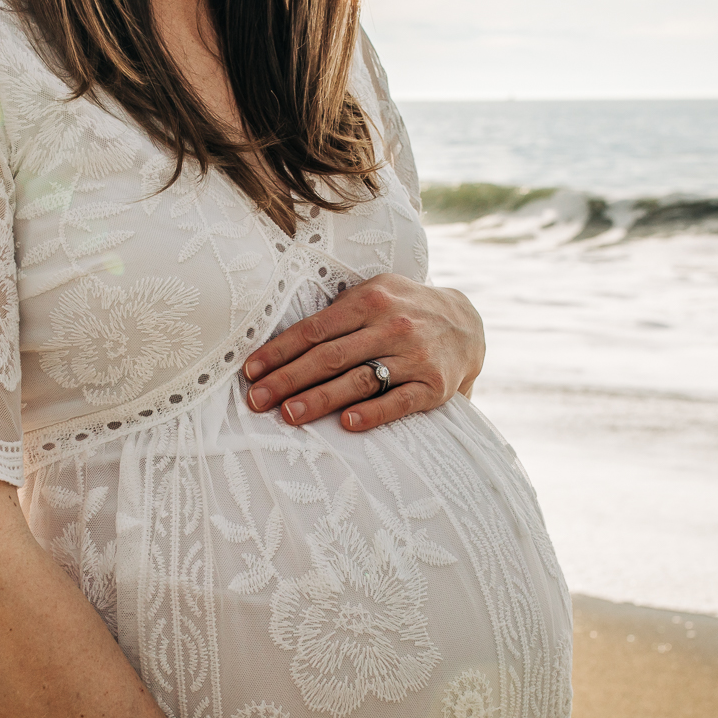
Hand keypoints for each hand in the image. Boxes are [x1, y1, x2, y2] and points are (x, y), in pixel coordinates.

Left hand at [242, 273, 484, 431]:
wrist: (467, 324)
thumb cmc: (403, 310)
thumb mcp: (374, 294)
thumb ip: (337, 313)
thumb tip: (282, 342)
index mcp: (370, 300)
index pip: (314, 329)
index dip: (279, 351)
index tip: (251, 372)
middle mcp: (392, 325)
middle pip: (330, 356)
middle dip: (288, 379)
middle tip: (257, 401)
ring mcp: (414, 356)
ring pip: (360, 380)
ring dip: (321, 399)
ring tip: (289, 415)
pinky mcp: (434, 386)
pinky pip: (399, 402)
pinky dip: (372, 413)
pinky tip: (346, 424)